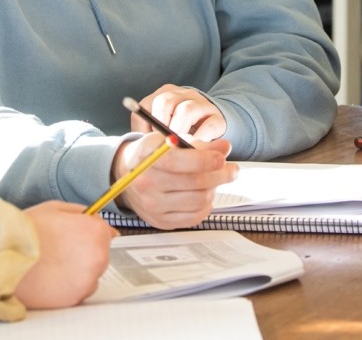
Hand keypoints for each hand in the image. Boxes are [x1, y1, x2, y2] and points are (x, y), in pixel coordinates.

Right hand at [13, 201, 116, 308]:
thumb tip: (97, 218)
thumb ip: (82, 213)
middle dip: (84, 251)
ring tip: (53, 263)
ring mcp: (88, 279)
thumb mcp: (56, 208)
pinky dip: (69, 285)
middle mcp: (98, 256)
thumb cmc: (28, 233)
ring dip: (78, 269)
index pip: (105, 232)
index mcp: (95, 231)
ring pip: (91, 273)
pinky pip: (80, 290)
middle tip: (60, 249)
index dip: (88, 232)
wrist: (5, 259)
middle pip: (99, 253)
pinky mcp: (76, 298)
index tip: (76, 236)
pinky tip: (52, 276)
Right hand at [111, 132, 237, 229]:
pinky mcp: (161, 221)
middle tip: (233, 169)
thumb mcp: (170, 140)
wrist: (128, 174)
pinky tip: (207, 194)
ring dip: (215, 189)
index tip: (221, 158)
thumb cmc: (153, 153)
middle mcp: (147, 184)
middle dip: (220, 175)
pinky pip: (194, 217)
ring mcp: (153, 206)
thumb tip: (225, 148)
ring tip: (217, 179)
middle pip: (194, 183)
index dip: (204, 160)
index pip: (178, 161)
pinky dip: (206, 205)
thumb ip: (199, 145)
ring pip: (198, 200)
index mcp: (147, 158)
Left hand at [135, 84, 226, 142]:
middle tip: (161, 143)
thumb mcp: (162, 130)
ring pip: (186, 110)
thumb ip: (151, 133)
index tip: (147, 140)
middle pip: (165, 102)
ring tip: (176, 146)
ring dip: (178, 131)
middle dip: (160, 126)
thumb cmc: (179, 132)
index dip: (145, 124)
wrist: (211, 128)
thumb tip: (142, 147)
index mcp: (165, 94)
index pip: (147, 104)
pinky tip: (194, 149)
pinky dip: (199, 140)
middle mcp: (183, 94)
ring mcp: (202, 104)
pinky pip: (208, 126)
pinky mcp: (218, 118)